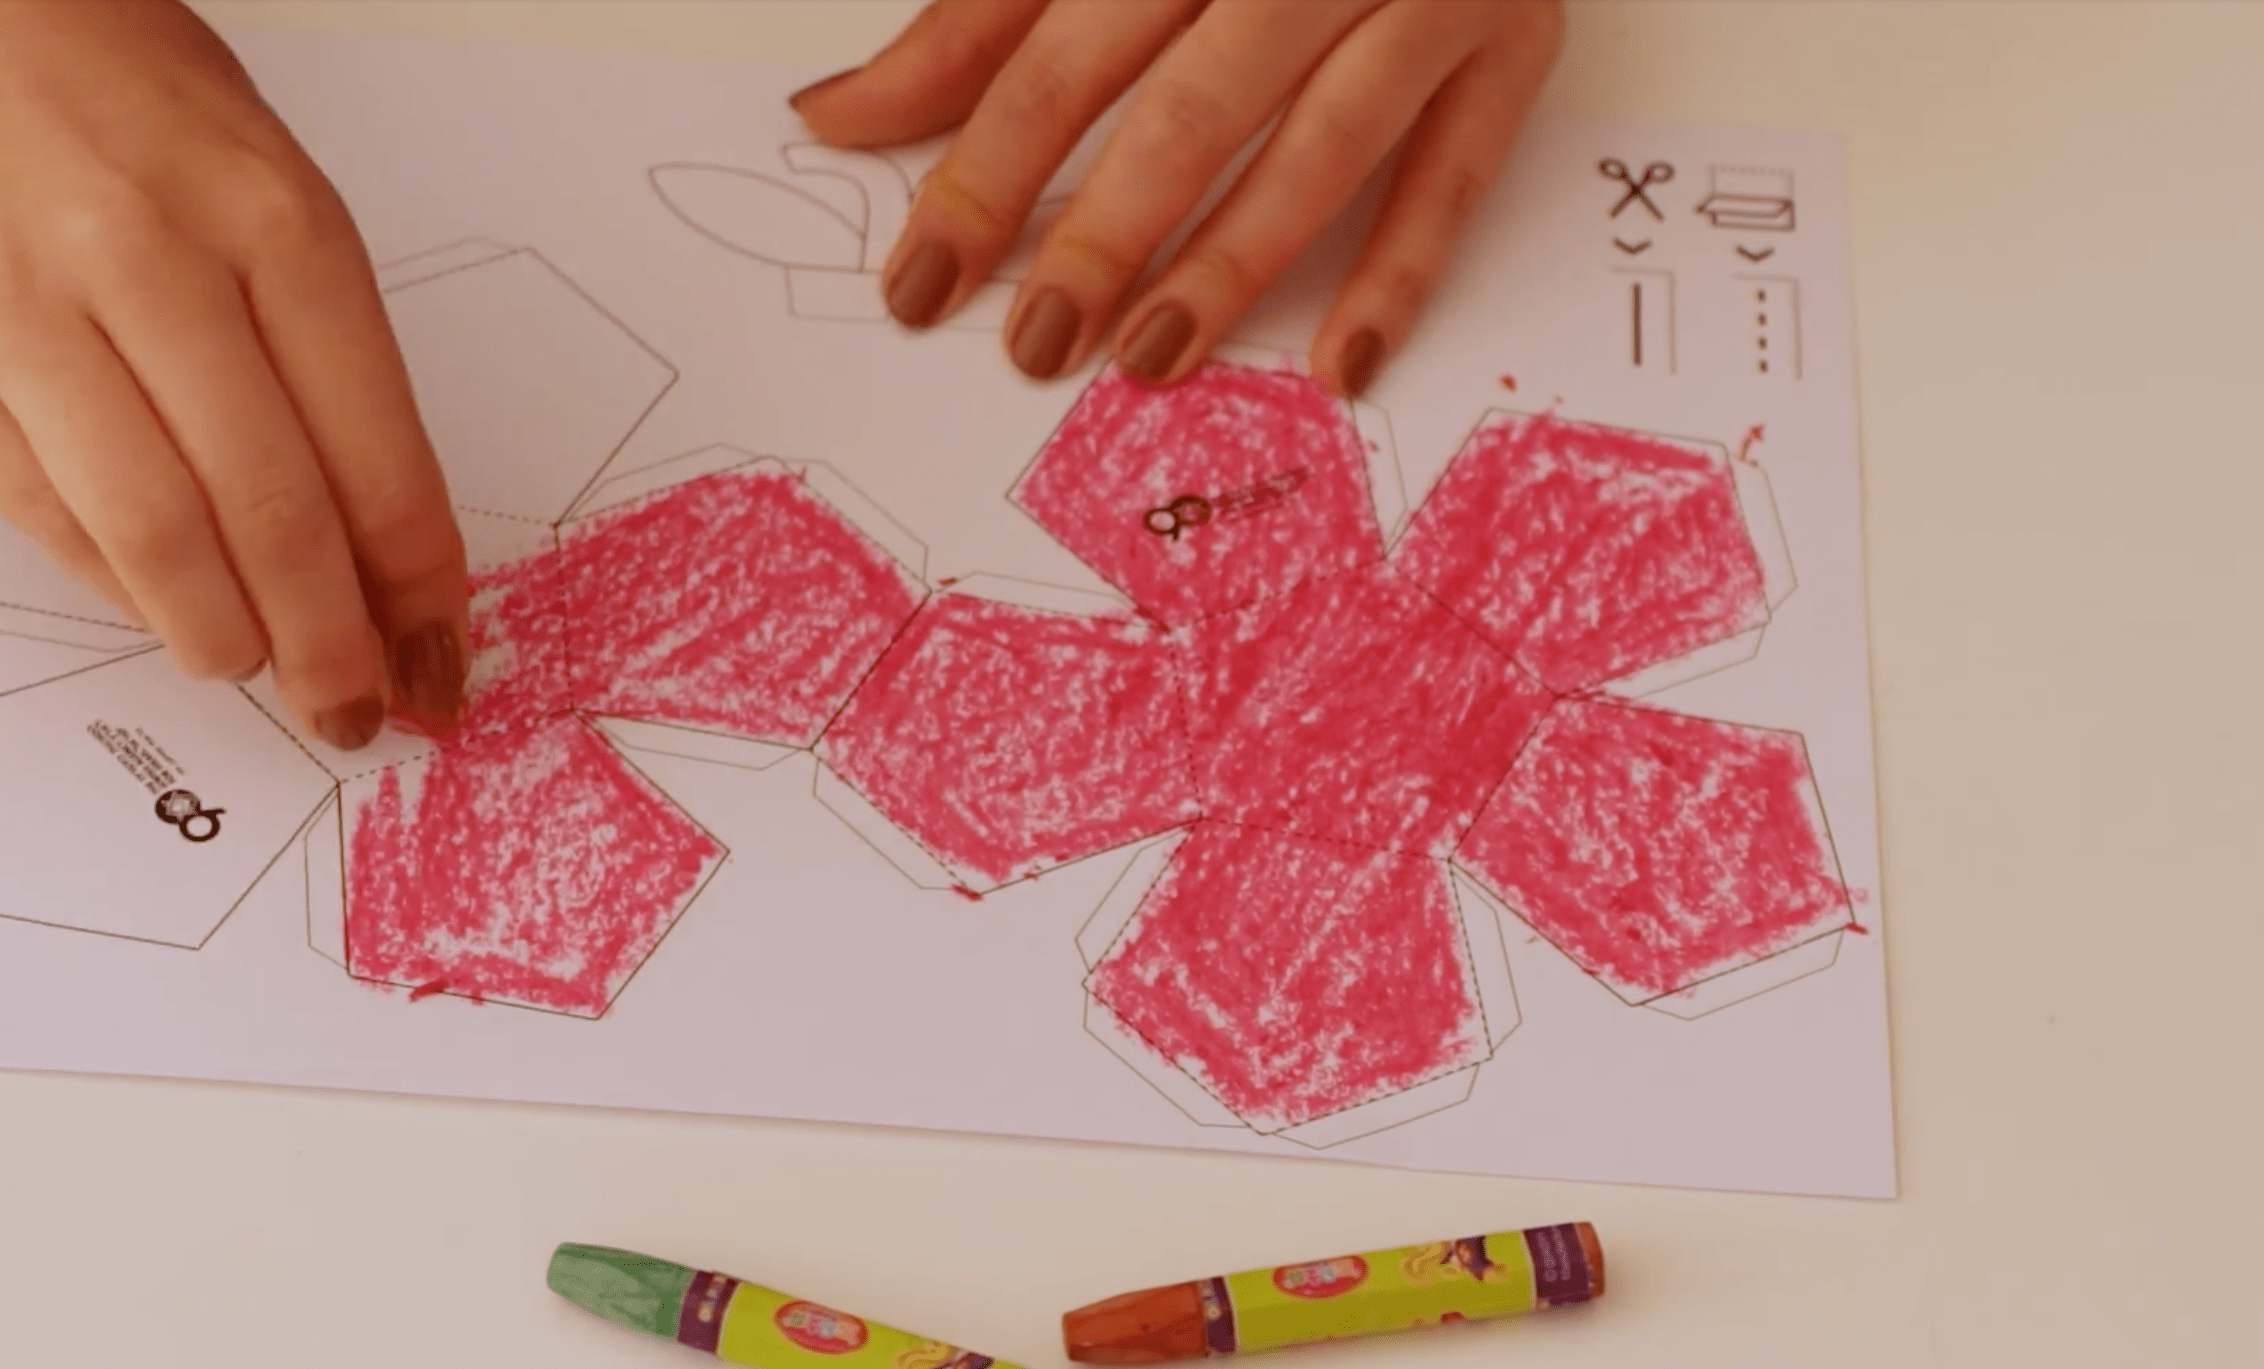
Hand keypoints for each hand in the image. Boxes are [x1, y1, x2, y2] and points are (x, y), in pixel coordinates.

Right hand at [0, 0, 471, 748]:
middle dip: (331, 643)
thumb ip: (327, 359)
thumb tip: (379, 547)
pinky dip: (119, 585)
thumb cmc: (121, 98)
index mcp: (269, 218)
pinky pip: (44, 520)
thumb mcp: (269, 187)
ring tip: (259, 670)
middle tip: (357, 707)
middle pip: (272, 512)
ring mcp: (20, 321)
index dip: (417, 583)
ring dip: (224, 637)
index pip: (376, 449)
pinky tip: (163, 603)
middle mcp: (145, 265)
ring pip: (152, 537)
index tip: (442, 654)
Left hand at [791, 0, 1561, 395]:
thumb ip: (974, 24)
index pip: (1057, 49)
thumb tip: (831, 117)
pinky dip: (1400, 270)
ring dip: (1230, 263)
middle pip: (1185, 101)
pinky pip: (1454, 171)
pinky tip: (1340, 359)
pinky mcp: (1512, 40)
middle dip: (1100, 232)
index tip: (919, 284)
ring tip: (1148, 359)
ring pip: (1319, 140)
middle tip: (1035, 343)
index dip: (980, 171)